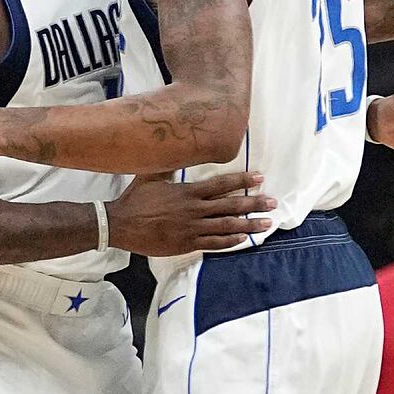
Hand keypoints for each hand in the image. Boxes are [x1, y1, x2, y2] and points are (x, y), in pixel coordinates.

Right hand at [107, 173, 275, 255]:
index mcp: (187, 192)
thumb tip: (177, 149)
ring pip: (227, 226)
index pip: (221, 185)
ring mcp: (192, 229)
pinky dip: (230, 241)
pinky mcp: (187, 243)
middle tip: (272, 203)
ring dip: (249, 224)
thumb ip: (168, 166)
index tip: (259, 178)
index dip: (242, 181)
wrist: (121, 225)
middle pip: (230, 206)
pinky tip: (242, 239)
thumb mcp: (150, 176)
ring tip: (266, 223)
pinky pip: (214, 243)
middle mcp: (194, 210)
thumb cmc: (135, 199)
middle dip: (254, 204)